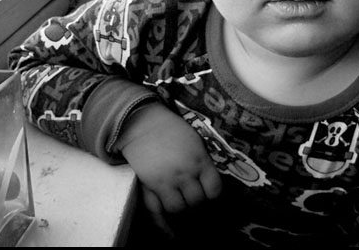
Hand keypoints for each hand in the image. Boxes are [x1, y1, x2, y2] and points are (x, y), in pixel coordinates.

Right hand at [115, 103, 222, 234]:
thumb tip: (210, 185)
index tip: (212, 201)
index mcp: (200, 160)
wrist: (143, 123)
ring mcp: (166, 181)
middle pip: (197, 202)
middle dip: (199, 209)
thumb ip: (204, 164)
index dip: (215, 199)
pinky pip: (156, 212)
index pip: (215, 190)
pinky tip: (171, 234)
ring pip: (179, 211)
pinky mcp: (149, 186)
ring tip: (185, 216)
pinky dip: (163, 226)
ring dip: (183, 215)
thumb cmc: (173, 131)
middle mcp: (185, 173)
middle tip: (199, 211)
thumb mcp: (196, 143)